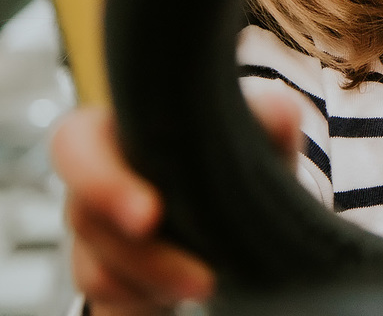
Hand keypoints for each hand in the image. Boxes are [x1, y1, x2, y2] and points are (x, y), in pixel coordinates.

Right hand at [51, 92, 301, 313]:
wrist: (247, 211)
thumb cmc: (241, 157)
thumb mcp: (260, 136)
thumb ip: (270, 117)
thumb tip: (282, 110)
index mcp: (123, 130)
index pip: (75, 143)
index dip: (100, 180)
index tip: (150, 216)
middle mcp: (96, 178)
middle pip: (84, 218)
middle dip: (141, 255)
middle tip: (202, 280)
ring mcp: (95, 233)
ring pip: (98, 269)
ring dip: (157, 282)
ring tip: (211, 284)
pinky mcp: (106, 276)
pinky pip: (110, 300)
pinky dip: (147, 302)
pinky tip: (187, 297)